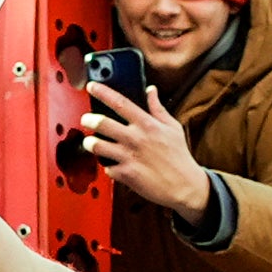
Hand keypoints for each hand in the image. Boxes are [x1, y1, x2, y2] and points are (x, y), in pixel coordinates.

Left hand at [81, 83, 209, 218]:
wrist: (185, 185)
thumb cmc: (179, 156)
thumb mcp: (173, 127)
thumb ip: (158, 108)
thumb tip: (151, 90)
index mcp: (147, 124)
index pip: (120, 103)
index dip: (103, 92)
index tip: (91, 86)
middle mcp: (136, 139)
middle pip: (102, 123)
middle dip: (88, 119)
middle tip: (86, 119)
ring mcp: (129, 157)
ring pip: (97, 146)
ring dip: (90, 143)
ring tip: (91, 142)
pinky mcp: (126, 175)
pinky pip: (106, 167)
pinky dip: (107, 166)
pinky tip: (111, 164)